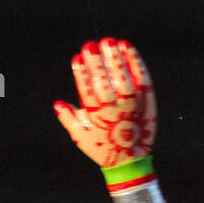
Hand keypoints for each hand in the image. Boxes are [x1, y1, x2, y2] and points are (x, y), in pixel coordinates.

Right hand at [53, 38, 156, 167]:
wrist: (131, 160)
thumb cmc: (103, 146)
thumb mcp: (82, 136)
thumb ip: (69, 118)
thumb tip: (57, 104)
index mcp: (96, 116)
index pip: (87, 91)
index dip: (82, 73)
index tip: (77, 58)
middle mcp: (115, 110)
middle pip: (104, 83)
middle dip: (96, 63)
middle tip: (90, 45)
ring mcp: (132, 104)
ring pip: (123, 78)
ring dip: (115, 58)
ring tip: (108, 41)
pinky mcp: (146, 99)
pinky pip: (141, 77)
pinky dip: (135, 61)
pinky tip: (126, 46)